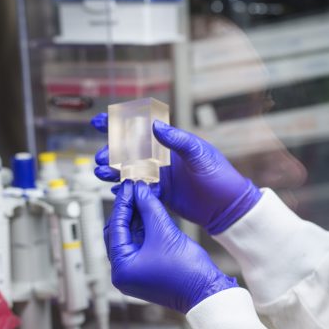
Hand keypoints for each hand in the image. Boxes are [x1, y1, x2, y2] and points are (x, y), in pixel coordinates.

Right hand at [92, 114, 261, 233]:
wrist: (229, 207)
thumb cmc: (221, 177)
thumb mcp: (200, 155)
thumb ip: (178, 141)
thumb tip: (155, 126)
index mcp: (172, 143)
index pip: (142, 128)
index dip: (119, 123)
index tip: (99, 121)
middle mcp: (164, 158)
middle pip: (130, 151)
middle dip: (111, 152)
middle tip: (100, 158)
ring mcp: (162, 176)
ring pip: (131, 171)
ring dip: (114, 171)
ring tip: (101, 173)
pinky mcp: (162, 194)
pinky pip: (139, 190)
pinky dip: (126, 189)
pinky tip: (114, 190)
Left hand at [104, 180, 237, 311]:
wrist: (207, 292)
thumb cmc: (187, 273)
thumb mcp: (165, 232)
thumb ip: (149, 207)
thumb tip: (140, 191)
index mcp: (121, 269)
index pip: (115, 228)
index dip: (123, 203)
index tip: (129, 186)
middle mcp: (123, 273)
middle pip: (119, 233)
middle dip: (128, 210)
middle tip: (135, 190)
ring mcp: (135, 274)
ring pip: (130, 238)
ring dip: (137, 218)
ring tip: (143, 197)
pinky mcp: (147, 271)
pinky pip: (140, 245)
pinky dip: (144, 229)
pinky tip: (150, 212)